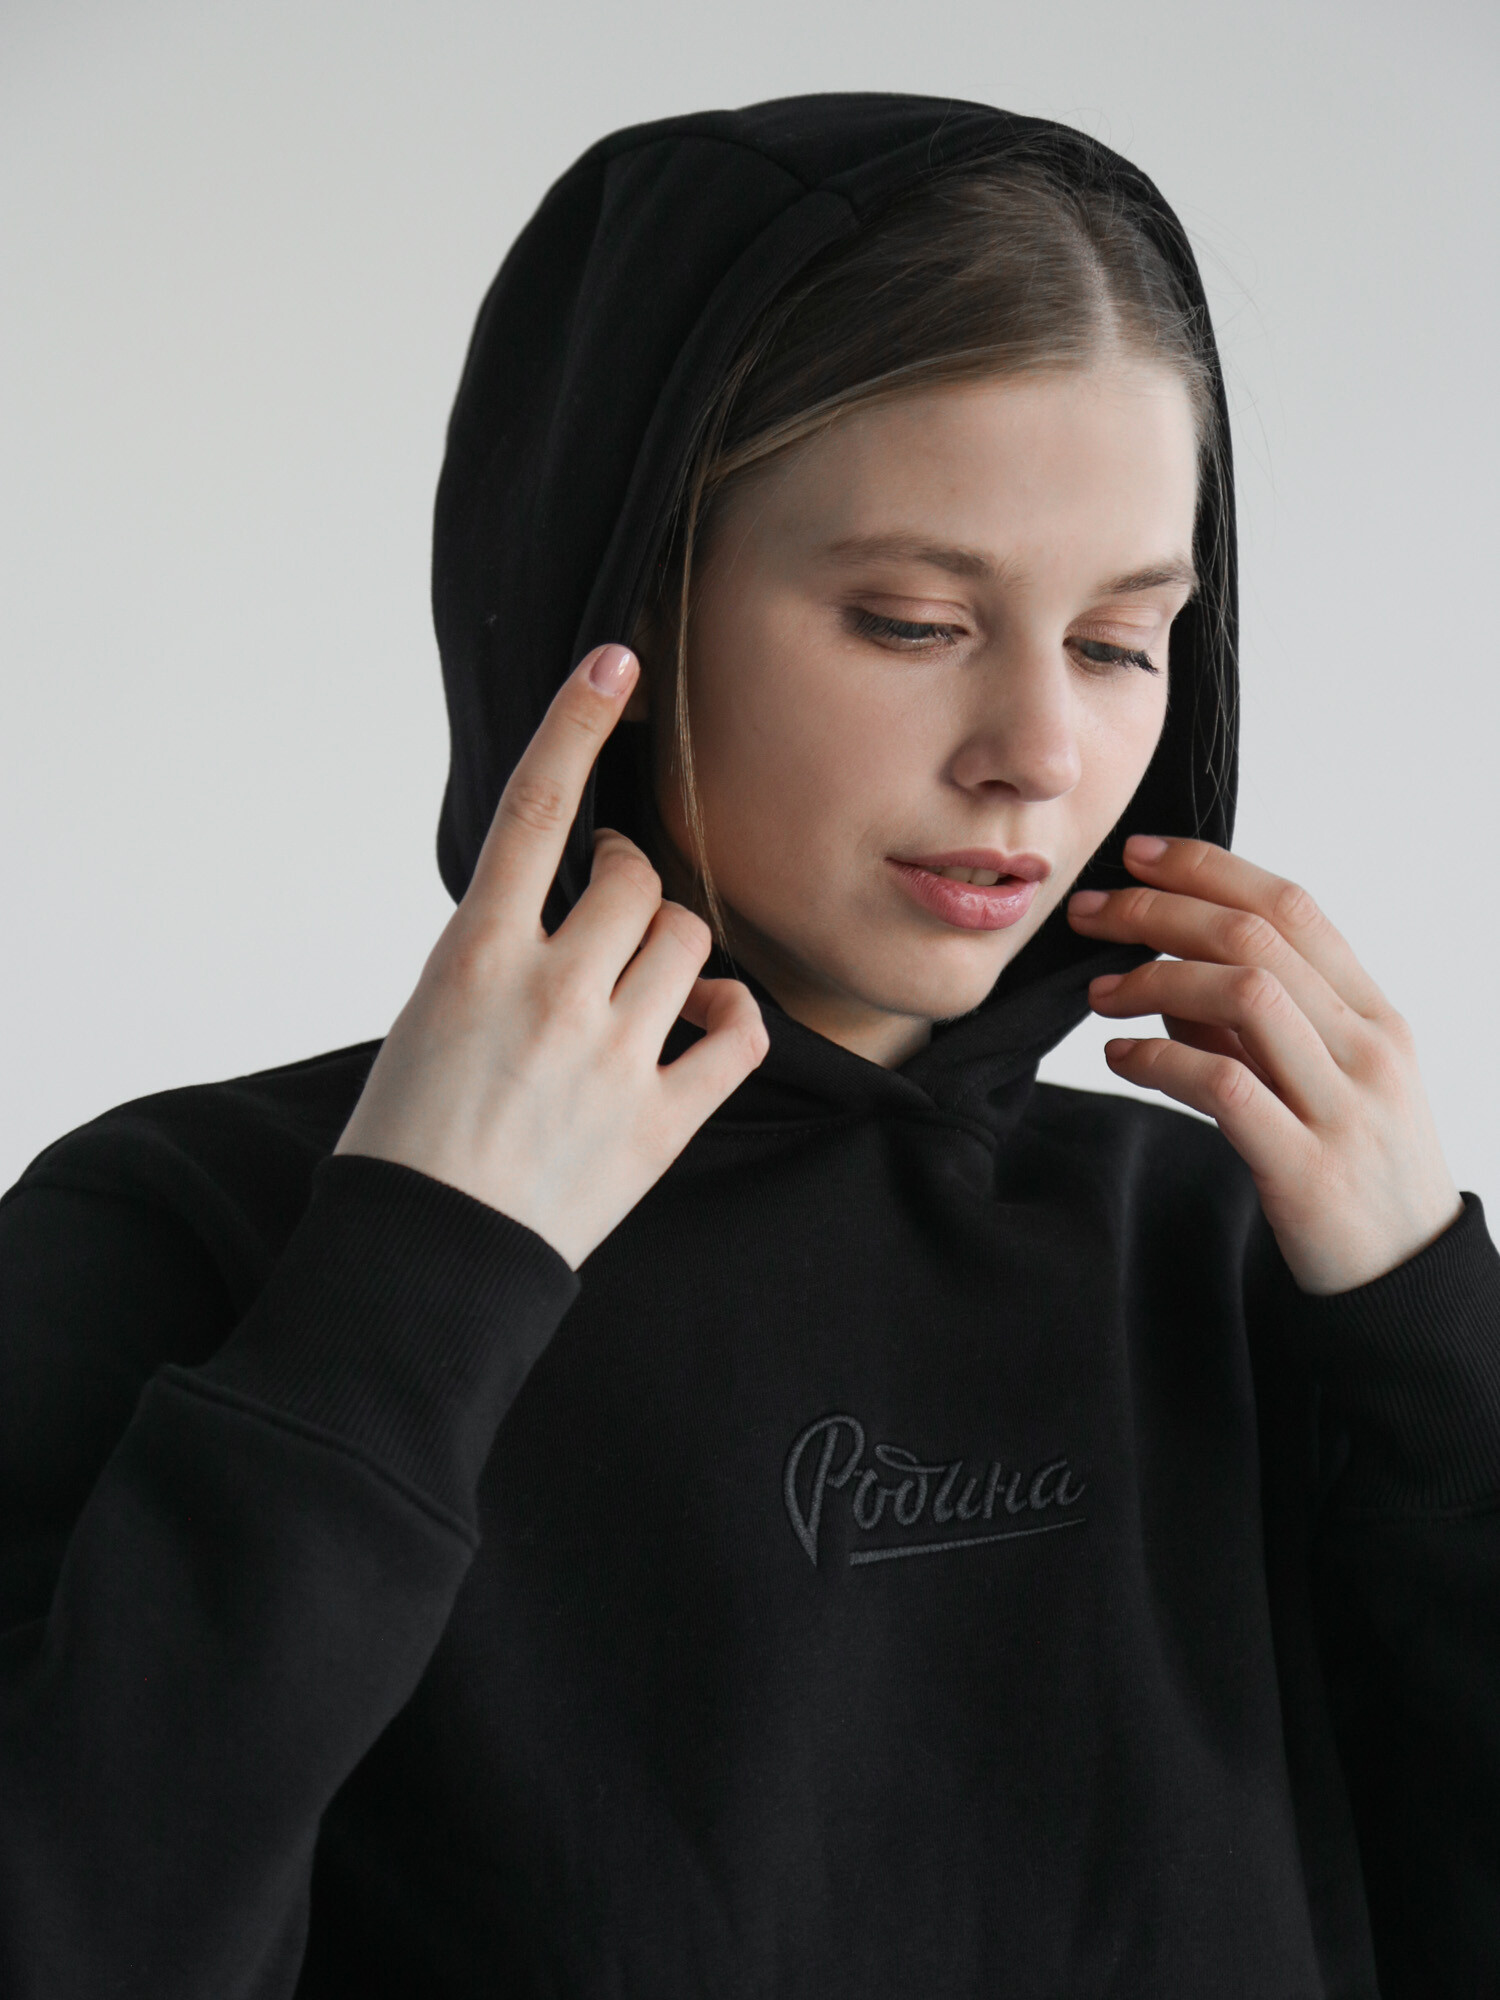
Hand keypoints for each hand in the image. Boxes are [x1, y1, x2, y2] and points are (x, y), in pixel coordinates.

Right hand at [334, 642, 768, 1270]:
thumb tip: (568, 914)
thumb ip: (501, 953)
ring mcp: (611, 1058)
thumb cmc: (408, 1139)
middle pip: (636, 880)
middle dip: (629, 882)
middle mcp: (549, 994)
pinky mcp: (661, 1123)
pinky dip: (728, 1017)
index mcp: (473, 958)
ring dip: (672, 946)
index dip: (577, 723)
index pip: (536, 811)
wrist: (423, 1264)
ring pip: (689, 941)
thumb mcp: (429, 1016)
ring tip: (642, 983)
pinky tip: (700, 1023)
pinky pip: (738, 1032)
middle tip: (608, 911)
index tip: (617, 659)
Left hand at [1068, 834, 1461, 1295]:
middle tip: (1092, 912)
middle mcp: (1368, 1048)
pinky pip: (1224, 1088)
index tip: (1139, 855)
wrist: (1404, 1280)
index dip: (1210, 869)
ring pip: (1247, 997)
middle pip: (1258, 938)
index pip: (1294, 907)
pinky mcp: (1308, 1170)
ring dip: (1155, 979)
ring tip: (1099, 992)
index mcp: (1375, 1015)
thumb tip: (1165, 968)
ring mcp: (1344, 1107)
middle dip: (1161, 911)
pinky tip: (1120, 1055)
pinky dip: (1161, 1059)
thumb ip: (1253, 1026)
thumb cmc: (1352, 1172)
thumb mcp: (1318, 1081)